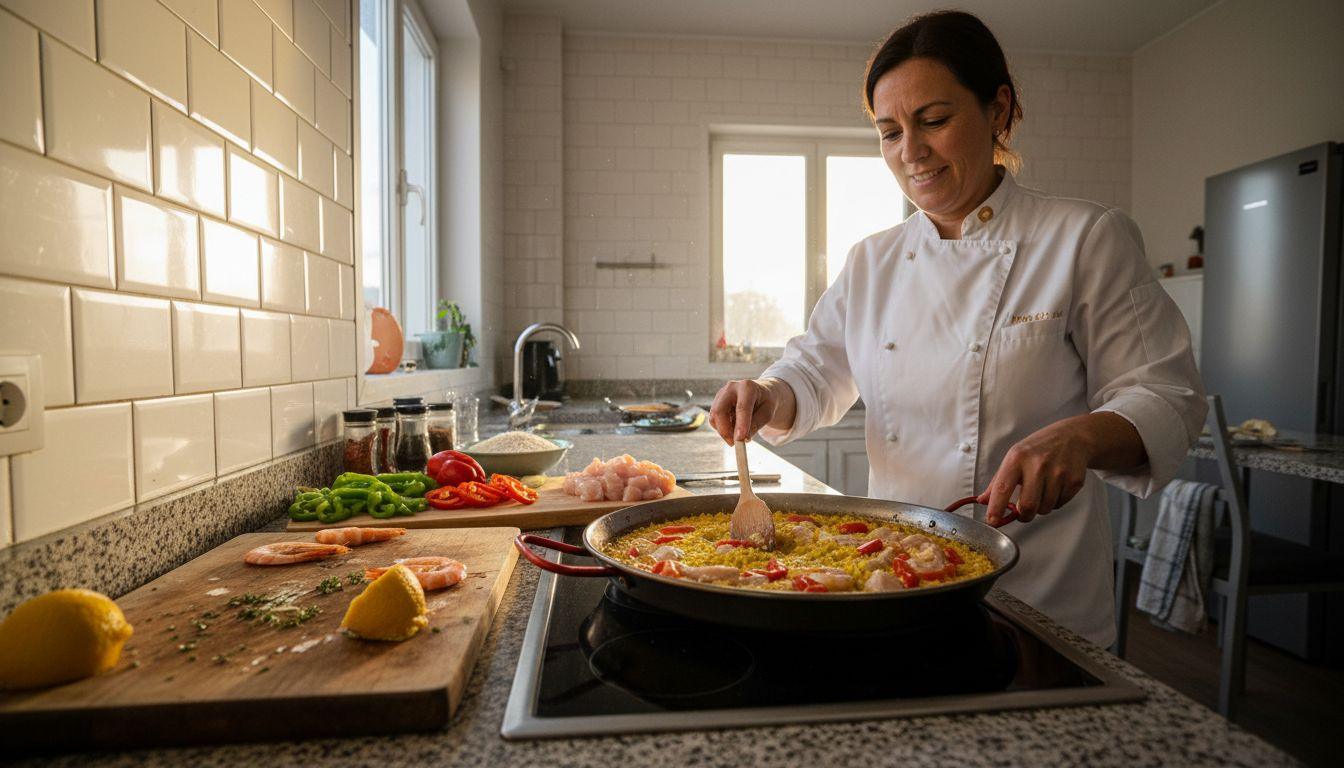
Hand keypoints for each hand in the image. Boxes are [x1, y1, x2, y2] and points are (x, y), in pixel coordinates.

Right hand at [709, 378, 790, 444]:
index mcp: (747, 387)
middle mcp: (731, 388)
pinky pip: (714, 420)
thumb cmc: (765, 403)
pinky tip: (733, 429)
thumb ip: (756, 424)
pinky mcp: (716, 402)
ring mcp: (721, 394)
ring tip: (737, 436)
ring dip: (724, 431)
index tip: (740, 439)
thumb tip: (744, 438)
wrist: (761, 393)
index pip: (742, 407)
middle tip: (734, 444)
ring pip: (714, 417)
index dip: (740, 424)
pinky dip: (722, 428)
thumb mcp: (767, 413)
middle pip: (720, 411)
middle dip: (725, 430)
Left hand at [975, 412, 1144, 524]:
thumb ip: (998, 481)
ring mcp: (1058, 473)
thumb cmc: (1039, 448)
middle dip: (1024, 515)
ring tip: (1042, 490)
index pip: (1003, 487)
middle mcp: (1038, 465)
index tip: (992, 520)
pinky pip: (1059, 505)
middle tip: (1023, 512)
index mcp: (1017, 458)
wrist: (1073, 437)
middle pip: (1028, 506)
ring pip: (1044, 508)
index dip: (996, 507)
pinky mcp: (1074, 480)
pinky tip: (1055, 487)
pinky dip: (1055, 502)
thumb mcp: (1015, 457)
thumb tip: (983, 501)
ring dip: (1040, 507)